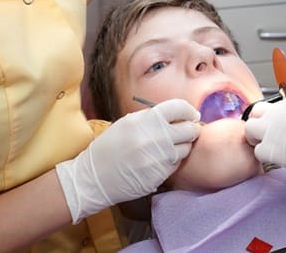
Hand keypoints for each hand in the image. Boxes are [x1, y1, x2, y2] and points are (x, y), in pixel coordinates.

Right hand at [56, 99, 200, 223]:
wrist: (94, 177)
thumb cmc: (111, 147)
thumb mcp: (128, 123)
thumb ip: (153, 118)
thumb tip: (180, 114)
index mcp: (145, 120)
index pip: (179, 107)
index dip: (189, 110)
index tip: (191, 114)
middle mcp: (154, 137)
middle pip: (189, 129)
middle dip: (191, 128)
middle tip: (187, 131)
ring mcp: (158, 157)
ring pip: (185, 148)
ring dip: (182, 147)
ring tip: (167, 148)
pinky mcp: (159, 175)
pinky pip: (176, 164)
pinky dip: (172, 162)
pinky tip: (158, 161)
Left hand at [245, 93, 285, 187]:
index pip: (272, 107)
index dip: (274, 119)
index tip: (281, 129)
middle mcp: (280, 111)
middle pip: (254, 113)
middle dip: (258, 125)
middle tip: (269, 139)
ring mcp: (274, 128)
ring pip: (249, 131)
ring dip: (258, 141)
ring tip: (275, 152)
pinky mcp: (275, 148)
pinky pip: (258, 153)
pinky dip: (266, 158)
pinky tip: (281, 161)